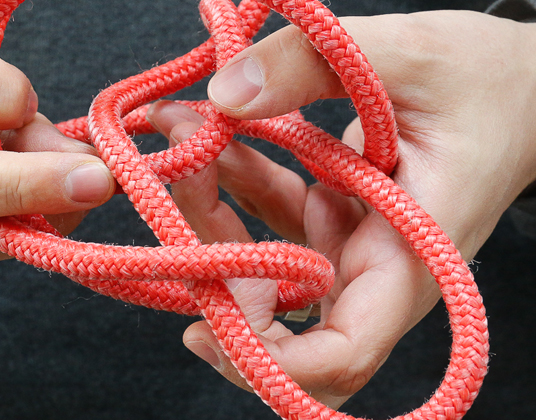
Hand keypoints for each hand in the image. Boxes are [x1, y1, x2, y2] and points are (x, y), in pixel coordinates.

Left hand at [148, 10, 535, 406]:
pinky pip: (268, 216)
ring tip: (180, 128)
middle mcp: (375, 268)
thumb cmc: (489, 80)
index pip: (344, 350)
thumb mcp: (408, 54)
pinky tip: (208, 129)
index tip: (205, 329)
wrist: (518, 86)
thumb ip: (315, 66)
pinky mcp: (332, 219)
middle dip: (214, 269)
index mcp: (411, 255)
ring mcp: (350, 247)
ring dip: (208, 205)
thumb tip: (223, 96)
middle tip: (169, 192)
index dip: (274, 365)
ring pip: (261, 263)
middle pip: (281, 320)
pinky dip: (232, 179)